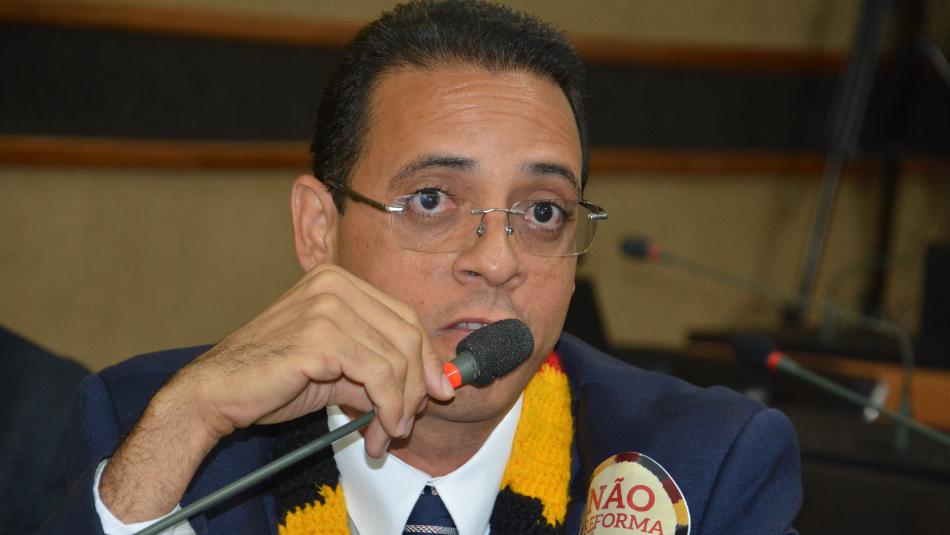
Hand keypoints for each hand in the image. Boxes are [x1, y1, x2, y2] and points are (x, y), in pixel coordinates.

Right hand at [100, 264, 452, 521]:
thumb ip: (378, 368)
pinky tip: (377, 429)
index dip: (427, 358)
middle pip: (408, 334)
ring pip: (396, 358)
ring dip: (400, 405)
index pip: (405, 316)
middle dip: (417, 385)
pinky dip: (387, 407)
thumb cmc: (271, 379)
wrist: (216, 393)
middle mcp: (334, 284)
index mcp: (338, 281)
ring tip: (386, 434)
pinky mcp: (319, 334)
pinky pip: (378, 374)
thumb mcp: (336, 367)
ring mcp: (326, 305)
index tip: (437, 392)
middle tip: (407, 423)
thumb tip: (432, 386)